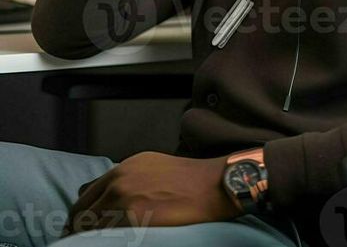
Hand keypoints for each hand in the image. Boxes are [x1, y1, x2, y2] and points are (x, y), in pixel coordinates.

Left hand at [62, 151, 239, 233]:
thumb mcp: (150, 167)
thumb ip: (127, 179)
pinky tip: (111, 245)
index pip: (84, 196)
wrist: (210, 184)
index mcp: (121, 170)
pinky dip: (104, 243)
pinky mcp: (133, 218)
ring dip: (91, 239)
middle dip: (78, 230)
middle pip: (82, 213)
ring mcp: (123, 200)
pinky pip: (107, 237)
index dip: (79, 217)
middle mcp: (118, 182)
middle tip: (80, 243)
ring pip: (91, 227)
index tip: (78, 230)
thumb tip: (109, 197)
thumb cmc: (187, 179)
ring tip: (96, 245)